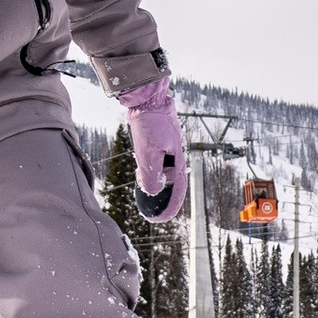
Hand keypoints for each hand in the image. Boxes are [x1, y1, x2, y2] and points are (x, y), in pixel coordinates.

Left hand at [124, 75, 185, 221]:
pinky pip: (155, 161)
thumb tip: (152, 191)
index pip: (177, 190)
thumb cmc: (150, 123)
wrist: (146, 97)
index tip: (159, 219)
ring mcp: (167, 149)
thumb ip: (151, 174)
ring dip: (152, 180)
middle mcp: (175, 156)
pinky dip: (149, 168)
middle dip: (160, 195)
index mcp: (178, 160)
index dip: (169, 207)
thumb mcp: (149, 152)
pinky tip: (139, 167)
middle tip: (149, 207)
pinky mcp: (159, 142)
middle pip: (169, 182)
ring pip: (161, 171)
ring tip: (141, 183)